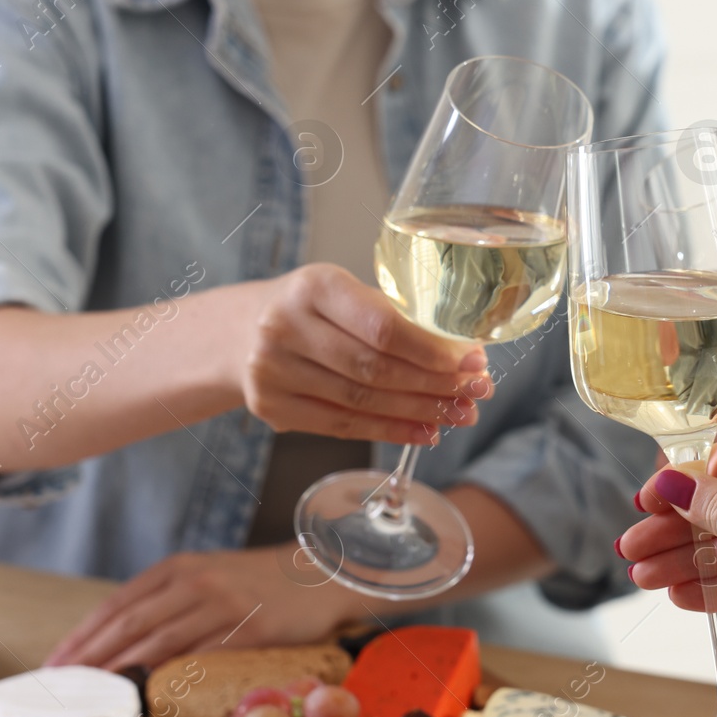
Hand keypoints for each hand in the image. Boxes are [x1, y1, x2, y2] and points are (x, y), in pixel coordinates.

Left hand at [44, 546, 362, 669]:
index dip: (83, 636)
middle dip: (90, 659)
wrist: (317, 575)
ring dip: (122, 673)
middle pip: (129, 624)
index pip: (117, 604)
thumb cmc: (258, 583)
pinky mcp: (250, 629)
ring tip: (95, 698)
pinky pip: (202, 657)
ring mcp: (222, 605)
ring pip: (159, 643)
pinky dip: (173, 677)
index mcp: (178, 568)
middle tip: (63, 689)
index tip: (56, 664)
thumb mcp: (207, 576)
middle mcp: (194, 582)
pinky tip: (151, 696)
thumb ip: (169, 600)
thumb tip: (122, 642)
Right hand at [236, 263, 493, 445]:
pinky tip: (424, 431)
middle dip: (434, 385)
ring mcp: (271, 370)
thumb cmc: (314, 310)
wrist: (241, 332)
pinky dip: (389, 431)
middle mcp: (284, 325)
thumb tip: (466, 357)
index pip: (382, 326)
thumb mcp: (345, 294)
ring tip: (457, 415)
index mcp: (313, 285)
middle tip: (475, 394)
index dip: (432, 351)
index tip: (472, 362)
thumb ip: (395, 319)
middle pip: (375, 369)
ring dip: (419, 413)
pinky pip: (341, 426)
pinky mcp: (270, 406)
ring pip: (361, 402)